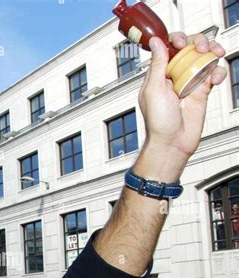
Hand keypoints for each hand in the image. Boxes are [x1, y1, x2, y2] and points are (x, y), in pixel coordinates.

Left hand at [138, 32, 226, 160]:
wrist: (172, 143)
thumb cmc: (158, 123)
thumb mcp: (153, 90)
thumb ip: (158, 65)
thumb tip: (156, 41)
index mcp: (159, 74)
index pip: (169, 48)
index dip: (177, 39)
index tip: (181, 42)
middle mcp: (174, 76)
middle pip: (189, 48)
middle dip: (198, 41)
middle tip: (201, 48)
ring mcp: (189, 83)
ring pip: (204, 58)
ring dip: (212, 51)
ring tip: (215, 55)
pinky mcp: (202, 91)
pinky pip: (214, 74)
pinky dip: (218, 71)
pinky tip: (216, 77)